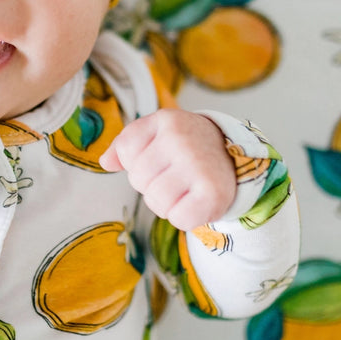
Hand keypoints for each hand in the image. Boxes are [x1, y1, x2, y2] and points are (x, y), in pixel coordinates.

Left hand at [99, 109, 236, 231]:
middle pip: (138, 179)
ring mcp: (197, 165)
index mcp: (165, 120)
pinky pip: (178, 219)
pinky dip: (184, 218)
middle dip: (151, 184)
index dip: (136, 162)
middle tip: (175, 176)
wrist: (234, 158)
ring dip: (166, 204)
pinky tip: (195, 202)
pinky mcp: (213, 193)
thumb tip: (106, 162)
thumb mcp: (157, 134)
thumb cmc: (187, 148)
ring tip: (183, 189)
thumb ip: (126, 145)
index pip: (126, 151)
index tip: (158, 158)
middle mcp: (181, 139)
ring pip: (156, 201)